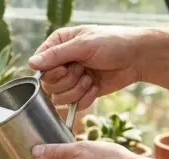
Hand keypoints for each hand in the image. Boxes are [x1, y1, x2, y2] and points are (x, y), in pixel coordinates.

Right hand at [29, 25, 147, 109]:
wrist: (137, 58)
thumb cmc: (113, 43)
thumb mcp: (84, 45)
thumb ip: (56, 55)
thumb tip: (31, 64)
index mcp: (58, 45)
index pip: (38, 66)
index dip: (50, 72)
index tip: (65, 67)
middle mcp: (61, 63)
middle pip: (47, 85)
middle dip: (67, 81)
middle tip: (82, 70)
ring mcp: (71, 79)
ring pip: (58, 98)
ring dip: (76, 91)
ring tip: (90, 79)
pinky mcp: (81, 93)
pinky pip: (72, 105)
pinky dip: (85, 99)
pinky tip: (95, 87)